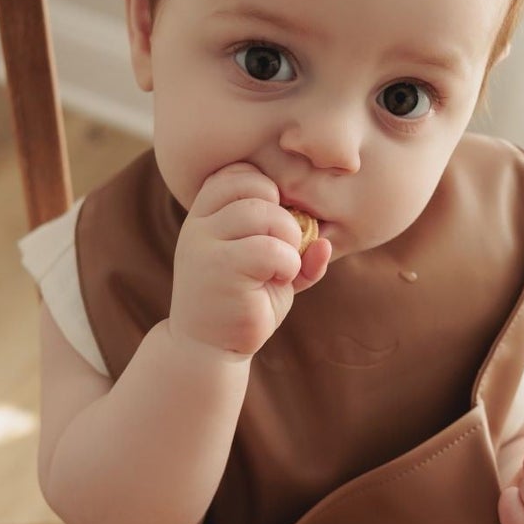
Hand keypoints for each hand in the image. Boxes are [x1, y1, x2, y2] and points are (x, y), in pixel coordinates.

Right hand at [168, 162, 331, 356]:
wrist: (208, 349)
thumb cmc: (241, 302)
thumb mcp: (270, 269)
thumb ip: (296, 249)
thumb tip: (324, 243)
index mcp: (205, 216)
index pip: (236, 173)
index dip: (266, 189)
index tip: (275, 224)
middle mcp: (198, 226)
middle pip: (253, 188)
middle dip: (284, 216)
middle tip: (288, 247)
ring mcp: (204, 247)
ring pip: (261, 213)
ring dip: (288, 240)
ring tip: (285, 265)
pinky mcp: (219, 272)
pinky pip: (268, 249)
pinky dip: (287, 263)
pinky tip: (281, 280)